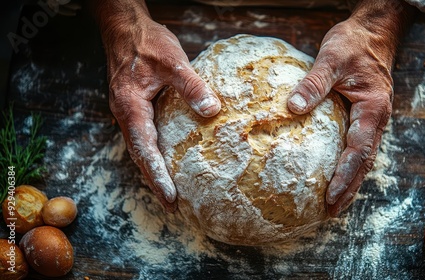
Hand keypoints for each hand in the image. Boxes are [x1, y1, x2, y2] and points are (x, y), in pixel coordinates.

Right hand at [92, 0, 220, 211]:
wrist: (125, 28)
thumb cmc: (146, 42)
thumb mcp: (172, 61)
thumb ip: (192, 86)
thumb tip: (212, 111)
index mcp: (131, 108)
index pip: (145, 150)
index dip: (157, 175)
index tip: (170, 197)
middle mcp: (126, 115)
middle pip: (140, 156)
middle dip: (155, 181)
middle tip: (172, 206)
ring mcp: (129, 112)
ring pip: (141, 149)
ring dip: (154, 171)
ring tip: (169, 192)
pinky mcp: (135, 108)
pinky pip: (144, 137)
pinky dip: (154, 154)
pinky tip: (167, 161)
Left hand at [287, 0, 415, 216]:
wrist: (374, 33)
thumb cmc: (355, 44)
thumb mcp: (332, 58)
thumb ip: (313, 84)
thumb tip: (292, 108)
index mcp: (373, 109)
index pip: (358, 150)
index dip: (345, 175)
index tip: (330, 194)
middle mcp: (376, 119)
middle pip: (363, 162)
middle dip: (349, 188)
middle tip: (331, 212)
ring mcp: (372, 120)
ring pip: (363, 158)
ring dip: (350, 182)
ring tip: (334, 204)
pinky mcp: (364, 117)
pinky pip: (358, 147)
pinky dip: (349, 166)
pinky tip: (336, 176)